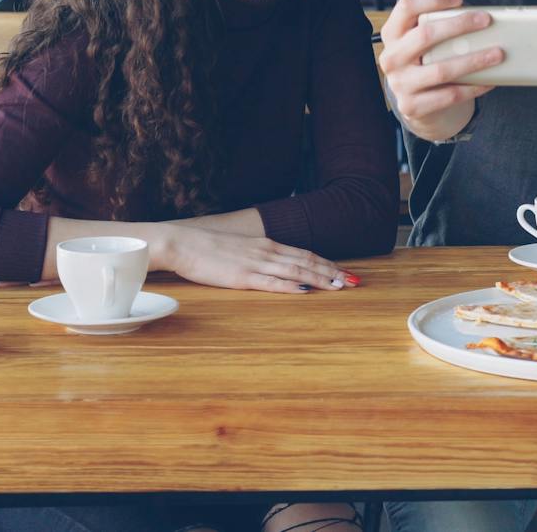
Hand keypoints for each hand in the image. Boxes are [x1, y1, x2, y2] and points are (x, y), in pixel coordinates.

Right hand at [155, 225, 355, 292]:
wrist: (182, 243)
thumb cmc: (207, 248)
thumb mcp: (240, 249)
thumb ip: (258, 256)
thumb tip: (274, 265)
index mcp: (266, 245)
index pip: (304, 254)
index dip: (327, 263)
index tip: (344, 271)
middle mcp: (266, 252)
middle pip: (307, 262)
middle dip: (332, 272)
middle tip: (354, 281)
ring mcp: (256, 264)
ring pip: (296, 272)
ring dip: (320, 279)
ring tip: (340, 286)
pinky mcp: (242, 277)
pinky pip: (272, 283)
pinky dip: (291, 287)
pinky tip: (305, 292)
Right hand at [376, 0, 501, 140]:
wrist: (416, 106)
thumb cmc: (428, 63)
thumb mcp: (425, 44)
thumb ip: (440, 29)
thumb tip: (480, 18)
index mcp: (392, 34)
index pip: (406, 6)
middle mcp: (391, 57)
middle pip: (425, 34)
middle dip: (459, 25)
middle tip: (486, 21)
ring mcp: (399, 84)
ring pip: (441, 69)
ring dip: (474, 60)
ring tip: (497, 54)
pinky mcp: (412, 106)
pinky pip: (449, 95)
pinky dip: (473, 87)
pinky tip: (490, 81)